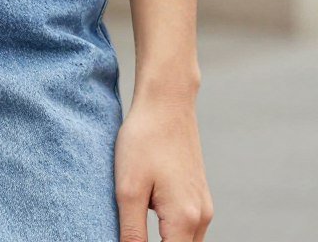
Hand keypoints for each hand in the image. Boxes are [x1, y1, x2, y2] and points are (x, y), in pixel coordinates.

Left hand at [114, 90, 213, 240]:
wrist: (166, 103)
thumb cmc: (144, 141)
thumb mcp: (128, 189)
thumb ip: (132, 231)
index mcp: (186, 220)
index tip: (128, 239)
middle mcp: (202, 218)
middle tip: (128, 231)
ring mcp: (203, 206)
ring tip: (134, 226)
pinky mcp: (198, 195)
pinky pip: (186, 226)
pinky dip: (169, 231)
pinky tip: (146, 214)